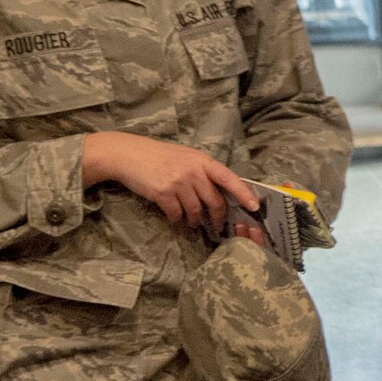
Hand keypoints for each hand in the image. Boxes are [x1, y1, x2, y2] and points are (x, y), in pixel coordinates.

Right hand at [82, 132, 256, 240]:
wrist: (127, 155)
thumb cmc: (159, 156)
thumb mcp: (185, 157)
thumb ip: (202, 172)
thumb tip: (220, 194)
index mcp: (202, 161)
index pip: (229, 178)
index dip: (244, 193)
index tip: (254, 206)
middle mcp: (193, 171)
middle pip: (215, 201)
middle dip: (218, 217)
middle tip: (217, 226)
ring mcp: (178, 182)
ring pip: (196, 210)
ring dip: (195, 220)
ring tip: (192, 222)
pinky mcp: (162, 194)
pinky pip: (177, 214)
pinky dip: (177, 219)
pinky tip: (175, 217)